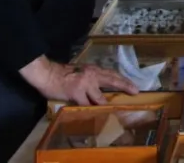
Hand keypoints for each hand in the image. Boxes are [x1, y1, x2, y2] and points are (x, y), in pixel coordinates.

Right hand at [20, 56, 137, 104]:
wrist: (47, 74)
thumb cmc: (63, 74)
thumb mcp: (81, 72)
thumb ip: (91, 78)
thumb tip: (101, 87)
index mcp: (94, 70)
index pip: (112, 74)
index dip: (124, 80)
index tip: (134, 86)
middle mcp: (92, 75)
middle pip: (113, 80)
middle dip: (125, 86)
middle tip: (135, 91)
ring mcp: (85, 84)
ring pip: (100, 97)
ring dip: (105, 104)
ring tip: (110, 109)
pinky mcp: (76, 93)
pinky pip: (86, 104)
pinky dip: (90, 109)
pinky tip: (93, 113)